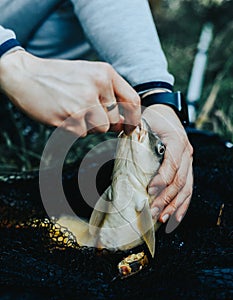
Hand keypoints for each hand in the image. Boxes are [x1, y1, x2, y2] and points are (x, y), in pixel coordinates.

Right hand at [0, 50, 140, 135]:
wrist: (25, 75)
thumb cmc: (58, 77)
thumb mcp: (88, 74)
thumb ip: (108, 93)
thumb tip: (124, 121)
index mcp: (105, 72)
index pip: (133, 100)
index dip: (134, 119)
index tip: (129, 128)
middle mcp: (97, 85)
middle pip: (115, 119)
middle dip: (104, 122)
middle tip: (86, 112)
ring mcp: (84, 102)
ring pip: (101, 129)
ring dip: (89, 126)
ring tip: (72, 111)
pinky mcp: (70, 117)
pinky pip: (83, 134)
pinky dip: (74, 129)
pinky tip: (63, 115)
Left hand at [143, 104, 192, 232]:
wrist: (165, 114)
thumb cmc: (152, 118)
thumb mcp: (141, 120)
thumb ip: (131, 130)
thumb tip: (114, 139)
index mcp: (176, 139)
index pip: (172, 163)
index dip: (162, 179)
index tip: (150, 190)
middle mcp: (186, 152)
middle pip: (180, 180)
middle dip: (165, 199)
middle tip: (151, 211)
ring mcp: (189, 162)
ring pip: (186, 188)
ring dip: (174, 206)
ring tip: (162, 217)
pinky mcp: (188, 169)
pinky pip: (189, 189)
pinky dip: (183, 205)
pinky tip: (176, 217)